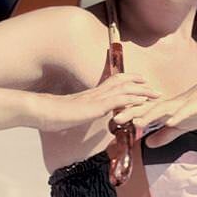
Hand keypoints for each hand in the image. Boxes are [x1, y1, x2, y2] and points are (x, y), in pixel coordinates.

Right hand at [35, 72, 161, 132]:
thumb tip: (83, 115)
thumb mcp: (70, 114)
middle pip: (122, 82)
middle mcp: (96, 93)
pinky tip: (143, 103)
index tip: (140, 83)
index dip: (128, 81)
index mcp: (90, 94)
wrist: (41, 112)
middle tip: (154, 87)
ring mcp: (96, 99)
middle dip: (140, 83)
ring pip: (124, 89)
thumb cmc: (51, 115)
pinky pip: (118, 101)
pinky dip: (132, 100)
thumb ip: (80, 113)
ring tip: (156, 94)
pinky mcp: (95, 107)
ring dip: (142, 92)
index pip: (113, 82)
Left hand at [111, 72, 196, 146]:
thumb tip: (148, 144)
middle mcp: (169, 104)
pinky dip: (178, 116)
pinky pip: (185, 112)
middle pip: (147, 108)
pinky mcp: (196, 106)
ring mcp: (182, 104)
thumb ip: (164, 135)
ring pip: (163, 109)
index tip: (111, 122)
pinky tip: (171, 121)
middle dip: (131, 113)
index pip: (142, 112)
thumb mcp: (180, 126)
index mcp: (164, 109)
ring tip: (137, 122)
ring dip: (150, 115)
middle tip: (114, 119)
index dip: (127, 116)